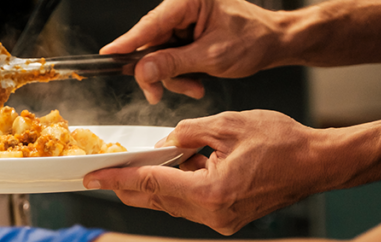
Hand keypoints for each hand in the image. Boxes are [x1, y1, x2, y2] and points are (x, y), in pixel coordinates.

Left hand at [84, 110, 325, 234]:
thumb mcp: (229, 125)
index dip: (118, 180)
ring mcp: (221, 222)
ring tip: (147, 165)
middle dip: (131, 186)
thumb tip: (165, 145)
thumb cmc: (283, 142)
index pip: (151, 185)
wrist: (319, 164)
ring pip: (174, 205)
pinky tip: (181, 170)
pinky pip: (193, 205)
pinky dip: (181, 188)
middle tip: (105, 174)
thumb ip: (188, 133)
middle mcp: (212, 215)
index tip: (93, 178)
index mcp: (210, 192)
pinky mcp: (228, 220)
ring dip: (159, 185)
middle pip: (157, 201)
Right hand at [101, 0, 284, 103]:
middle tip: (158, 94)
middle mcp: (183, 8)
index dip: (127, 42)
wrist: (273, 44)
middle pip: (151, 43)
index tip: (108, 54)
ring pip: (159, 56)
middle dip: (158, 72)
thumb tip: (143, 70)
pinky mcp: (186, 36)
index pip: (150, 24)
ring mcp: (184, 22)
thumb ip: (173, 64)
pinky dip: (181, 74)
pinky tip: (197, 80)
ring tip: (195, 85)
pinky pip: (171, 58)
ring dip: (174, 77)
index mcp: (189, 1)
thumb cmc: (253, 39)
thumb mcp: (211, 56)